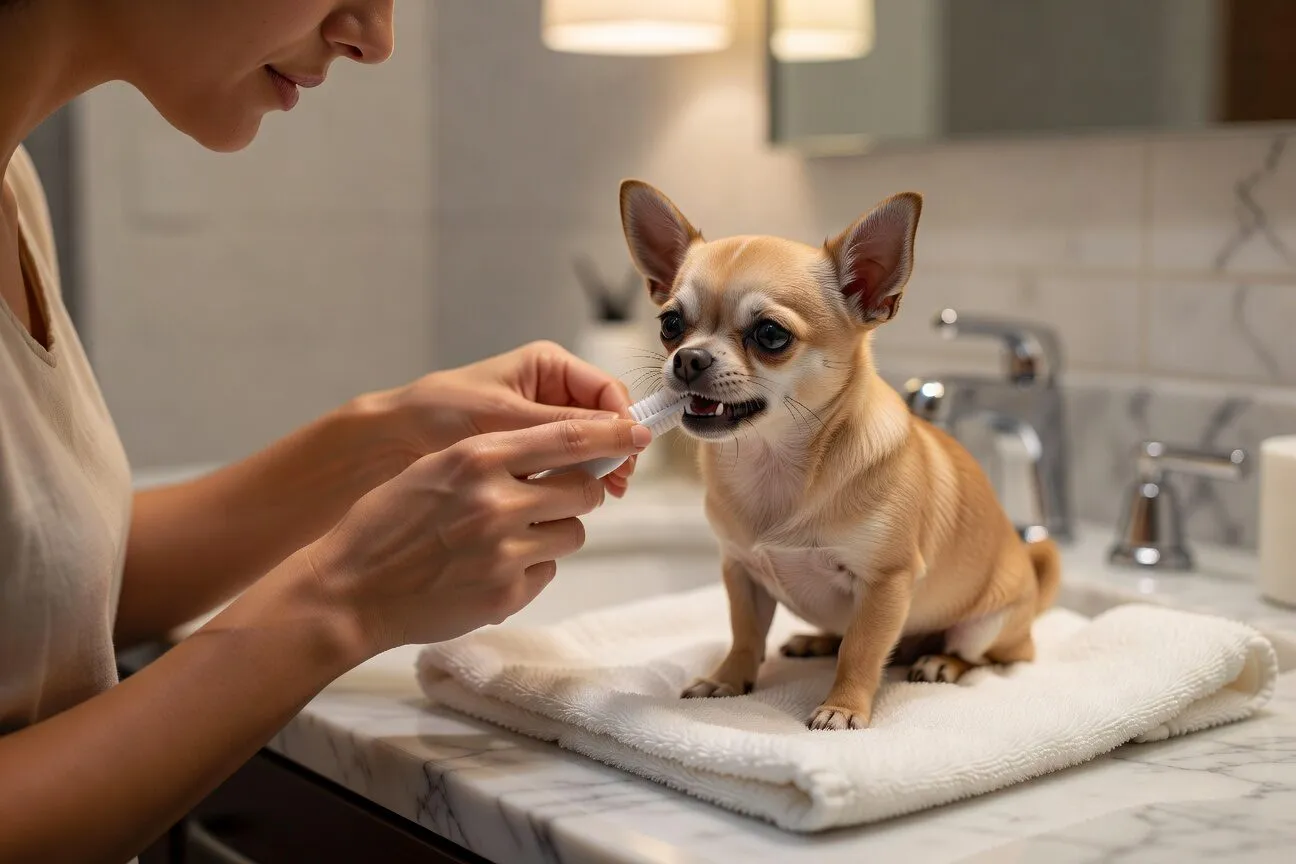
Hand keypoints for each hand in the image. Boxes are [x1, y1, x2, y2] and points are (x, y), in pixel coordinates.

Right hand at [304, 418, 649, 654]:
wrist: (349, 590)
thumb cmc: (386, 524)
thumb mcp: (433, 469)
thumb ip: (491, 458)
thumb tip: (554, 449)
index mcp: (476, 459)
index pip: (568, 438)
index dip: (611, 434)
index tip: (635, 432)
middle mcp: (496, 502)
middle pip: (583, 488)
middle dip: (580, 490)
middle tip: (557, 496)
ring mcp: (504, 552)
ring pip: (572, 533)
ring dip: (553, 531)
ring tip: (509, 537)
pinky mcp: (506, 593)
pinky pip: (548, 571)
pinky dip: (531, 568)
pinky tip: (490, 568)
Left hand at [378, 341, 637, 496]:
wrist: (388, 443)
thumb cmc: (438, 414)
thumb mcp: (507, 418)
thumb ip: (567, 428)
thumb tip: (625, 431)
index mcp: (549, 367)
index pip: (608, 391)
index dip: (623, 422)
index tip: (627, 454)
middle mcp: (551, 393)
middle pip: (604, 420)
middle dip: (613, 450)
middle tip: (616, 483)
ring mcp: (541, 426)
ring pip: (587, 447)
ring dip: (595, 470)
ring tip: (597, 495)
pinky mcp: (530, 456)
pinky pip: (564, 467)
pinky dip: (572, 482)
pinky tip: (570, 500)